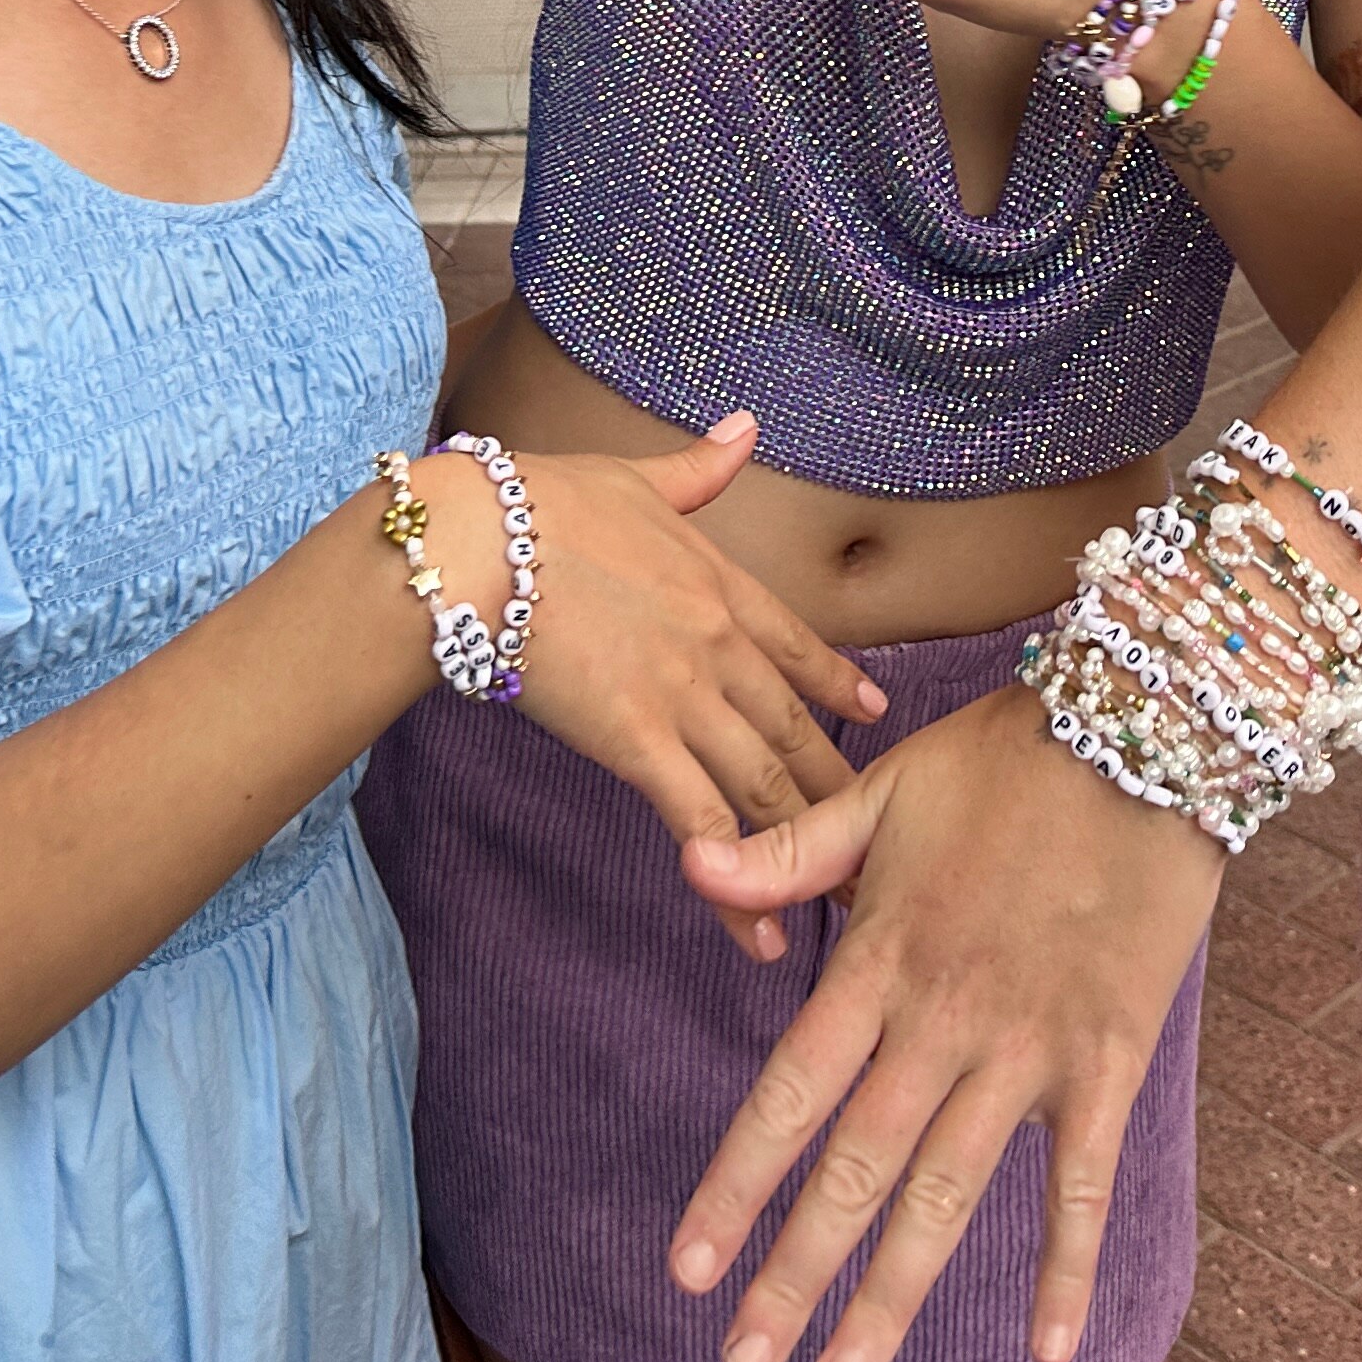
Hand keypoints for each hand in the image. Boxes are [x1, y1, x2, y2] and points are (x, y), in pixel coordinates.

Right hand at [478, 416, 888, 958]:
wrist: (483, 543)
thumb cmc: (541, 504)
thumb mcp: (636, 477)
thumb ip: (699, 469)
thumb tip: (745, 427)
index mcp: (720, 584)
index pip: (799, 645)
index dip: (839, 684)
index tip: (874, 713)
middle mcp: (719, 645)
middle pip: (795, 729)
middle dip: (840, 786)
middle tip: (878, 834)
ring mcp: (686, 697)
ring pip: (766, 784)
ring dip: (807, 844)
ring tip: (841, 895)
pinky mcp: (640, 743)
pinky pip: (706, 825)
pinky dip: (741, 882)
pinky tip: (766, 933)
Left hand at [669, 689, 1222, 1361]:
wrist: (1146, 727)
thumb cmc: (1008, 754)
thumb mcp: (883, 791)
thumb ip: (789, 851)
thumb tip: (688, 864)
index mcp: (881, 962)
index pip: (787, 1096)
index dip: (735, 1187)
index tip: (687, 1268)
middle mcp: (943, 1022)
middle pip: (855, 1172)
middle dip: (794, 1276)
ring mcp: (1028, 1047)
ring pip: (947, 1196)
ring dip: (892, 1294)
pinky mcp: (1109, 1055)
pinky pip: (1086, 1180)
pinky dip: (1067, 1264)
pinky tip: (1053, 1347)